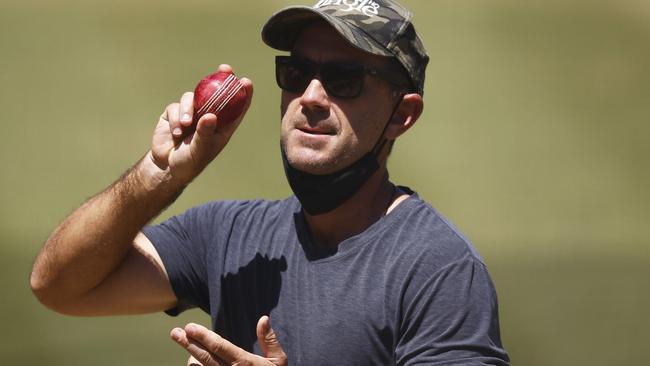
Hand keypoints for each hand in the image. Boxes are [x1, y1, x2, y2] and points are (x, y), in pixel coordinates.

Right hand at [149, 64, 252, 184]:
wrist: (166, 167)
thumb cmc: (190, 162)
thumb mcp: (200, 150)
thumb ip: (204, 133)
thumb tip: (211, 115)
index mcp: (222, 127)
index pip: (236, 108)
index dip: (242, 94)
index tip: (246, 81)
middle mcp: (208, 117)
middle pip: (216, 93)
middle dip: (220, 79)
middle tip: (224, 68)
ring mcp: (191, 114)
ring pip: (192, 97)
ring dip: (188, 108)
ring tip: (185, 125)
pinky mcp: (174, 114)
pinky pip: (175, 107)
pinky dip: (176, 117)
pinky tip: (175, 133)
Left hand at [171, 316, 286, 365]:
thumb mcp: (278, 360)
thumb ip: (269, 340)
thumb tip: (263, 319)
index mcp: (244, 362)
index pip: (219, 346)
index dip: (203, 336)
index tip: (189, 326)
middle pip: (205, 356)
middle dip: (188, 343)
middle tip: (175, 333)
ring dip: (190, 356)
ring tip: (182, 342)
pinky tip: (191, 363)